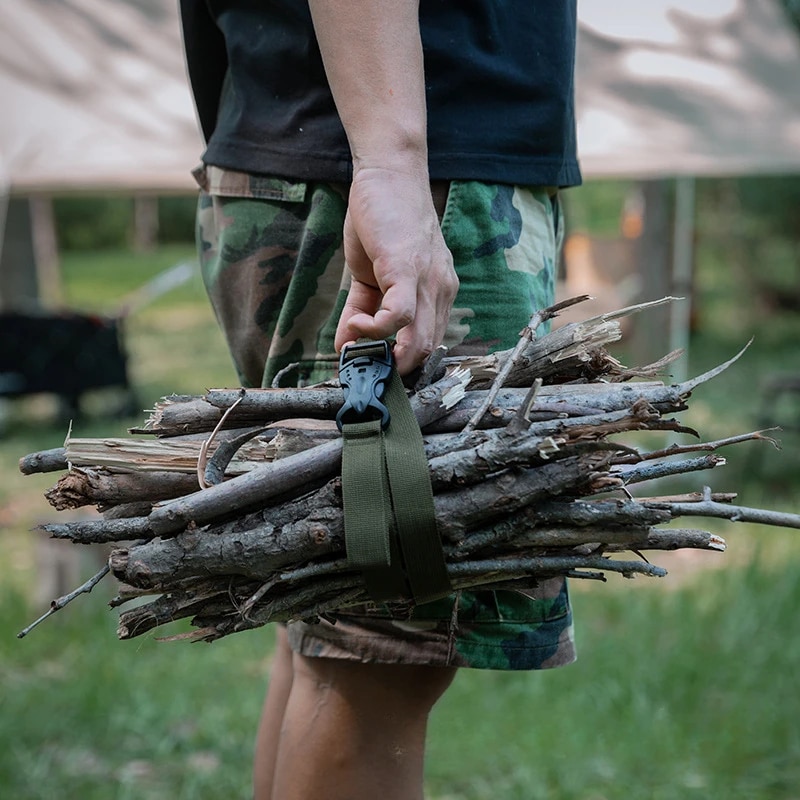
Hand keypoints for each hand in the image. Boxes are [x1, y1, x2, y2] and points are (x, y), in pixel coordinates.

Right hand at [334, 166, 458, 374]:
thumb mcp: (371, 276)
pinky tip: (356, 324)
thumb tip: (343, 346)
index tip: (375, 372)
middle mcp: (441, 292)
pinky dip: (375, 329)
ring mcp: (428, 281)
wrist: (388, 174)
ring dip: (383, 355)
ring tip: (356, 345)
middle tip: (362, 369)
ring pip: (418, 342)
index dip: (402, 367)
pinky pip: (399, 316)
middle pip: (426, 353)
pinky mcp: (407, 269)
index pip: (428, 347)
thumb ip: (360, 312)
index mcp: (437, 296)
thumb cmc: (382, 222)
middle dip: (393, 372)